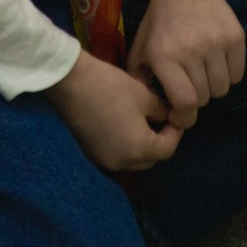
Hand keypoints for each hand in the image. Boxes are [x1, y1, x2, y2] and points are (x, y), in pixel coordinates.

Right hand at [44, 50, 182, 171]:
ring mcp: (103, 160)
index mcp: (139, 151)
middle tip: (162, 118)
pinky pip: (117, 154)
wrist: (70, 83)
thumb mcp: (144, 96)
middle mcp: (122, 163)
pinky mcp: (91, 152)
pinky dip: (125, 144)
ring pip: (133, 159)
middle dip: (160, 140)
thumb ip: (161, 111)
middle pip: (151, 158)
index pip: (168, 148)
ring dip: (142, 144)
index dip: (175, 131)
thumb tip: (166, 117)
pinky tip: (123, 124)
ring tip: (143, 120)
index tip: (176, 114)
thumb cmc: (111, 88)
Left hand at [125, 0, 244, 129]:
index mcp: (164, 56)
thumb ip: (141, 83)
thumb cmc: (159, 23)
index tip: (182, 115)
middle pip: (204, 98)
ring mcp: (216, 43)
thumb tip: (156, 113)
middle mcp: (191, 50)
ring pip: (222, 89)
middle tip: (190, 85)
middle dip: (197, 99)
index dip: (185, 117)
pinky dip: (229, 75)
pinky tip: (216, 61)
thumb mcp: (140, 50)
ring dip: (213, 87)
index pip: (185, 103)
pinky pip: (238, 75)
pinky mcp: (235, 37)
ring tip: (203, 72)